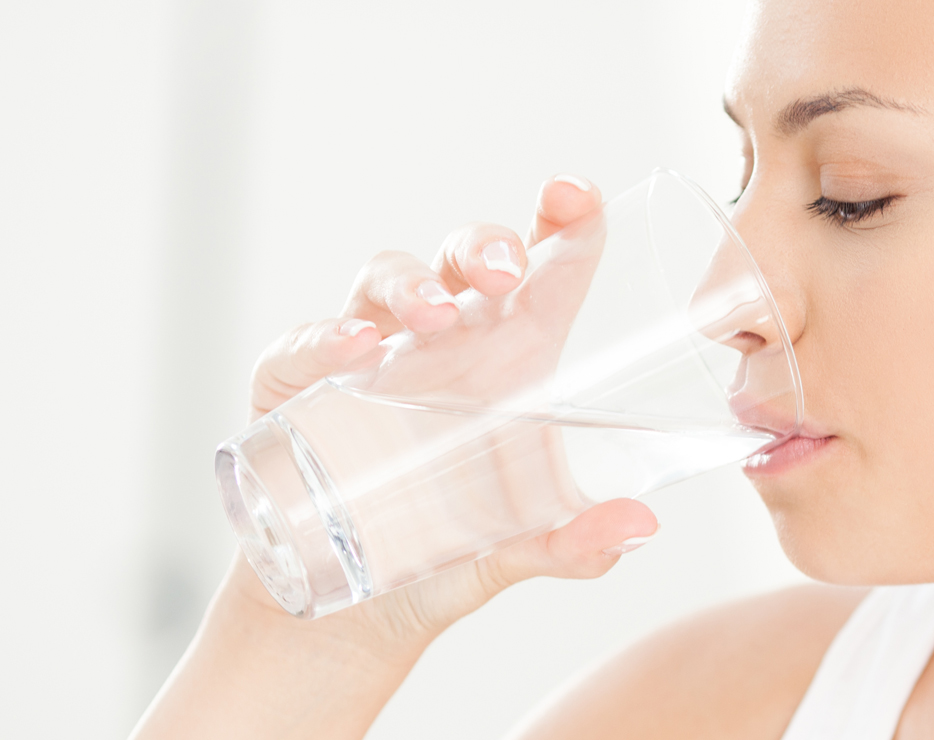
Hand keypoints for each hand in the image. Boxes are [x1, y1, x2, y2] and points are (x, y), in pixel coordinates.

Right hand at [232, 174, 656, 648]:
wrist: (351, 614)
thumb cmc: (445, 554)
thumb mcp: (516, 551)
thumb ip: (574, 542)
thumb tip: (639, 529)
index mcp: (508, 357)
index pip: (538, 267)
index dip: (559, 220)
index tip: (575, 194)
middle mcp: (439, 343)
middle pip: (461, 258)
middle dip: (484, 245)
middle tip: (506, 270)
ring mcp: (365, 359)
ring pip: (383, 281)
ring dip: (410, 284)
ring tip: (435, 314)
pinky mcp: (294, 391)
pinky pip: (302, 348)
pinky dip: (325, 339)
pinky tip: (355, 350)